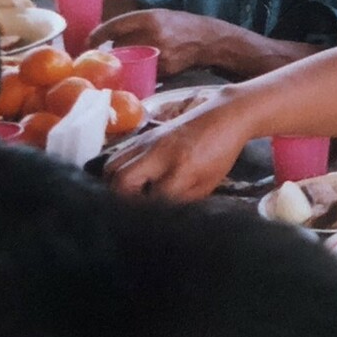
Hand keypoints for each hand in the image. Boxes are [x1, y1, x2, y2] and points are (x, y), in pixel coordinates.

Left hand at [90, 9, 239, 75]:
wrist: (209, 39)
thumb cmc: (180, 25)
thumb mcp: (159, 15)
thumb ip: (137, 23)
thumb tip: (109, 33)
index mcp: (150, 17)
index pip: (116, 25)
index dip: (98, 34)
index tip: (88, 41)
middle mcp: (153, 34)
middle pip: (119, 46)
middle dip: (113, 49)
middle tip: (108, 51)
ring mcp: (159, 53)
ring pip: (129, 60)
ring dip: (125, 60)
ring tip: (128, 58)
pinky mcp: (165, 68)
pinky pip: (143, 70)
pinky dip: (139, 69)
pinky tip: (143, 66)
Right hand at [105, 85, 255, 200]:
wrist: (224, 115)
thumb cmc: (220, 152)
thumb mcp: (208, 184)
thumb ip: (182, 200)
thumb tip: (158, 213)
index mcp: (182, 168)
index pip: (152, 199)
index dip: (149, 214)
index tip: (149, 220)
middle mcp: (159, 153)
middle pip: (122, 180)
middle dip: (121, 200)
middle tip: (131, 208)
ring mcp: (148, 141)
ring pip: (112, 165)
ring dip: (115, 184)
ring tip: (128, 193)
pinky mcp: (144, 135)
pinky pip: (119, 154)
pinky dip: (118, 170)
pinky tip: (131, 178)